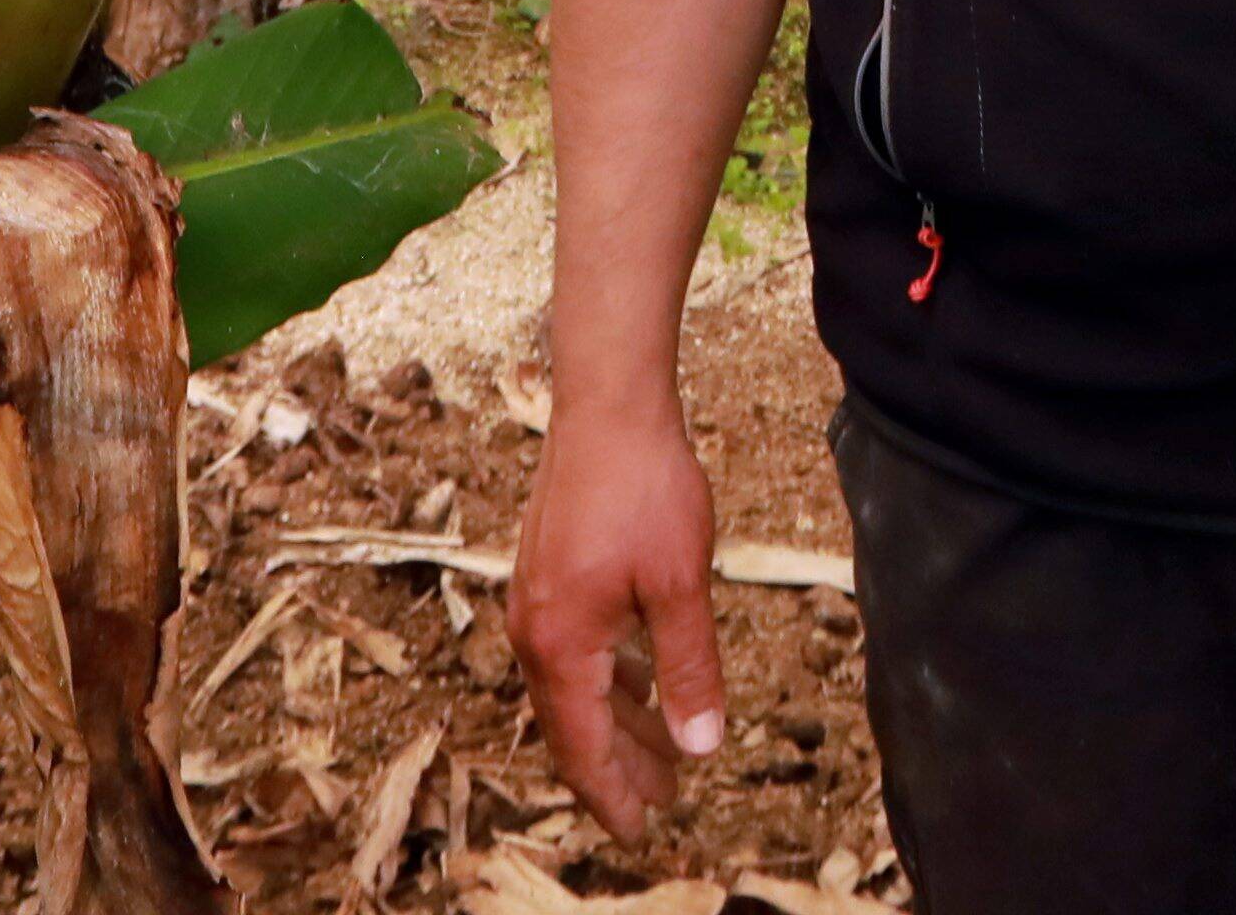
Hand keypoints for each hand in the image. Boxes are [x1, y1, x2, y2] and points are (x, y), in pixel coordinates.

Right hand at [509, 393, 731, 838]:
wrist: (608, 404)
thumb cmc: (645, 487)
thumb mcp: (681, 585)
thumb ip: (688, 668)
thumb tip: (701, 744)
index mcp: (560, 646)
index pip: (584, 747)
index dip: (615, 794)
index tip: (643, 830)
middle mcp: (534, 632)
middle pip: (573, 725)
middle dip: (619, 767)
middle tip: (660, 805)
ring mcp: (536, 602)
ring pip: (575, 688)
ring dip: (618, 723)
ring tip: (663, 754)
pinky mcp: (548, 575)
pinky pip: (575, 651)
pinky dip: (608, 680)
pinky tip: (641, 683)